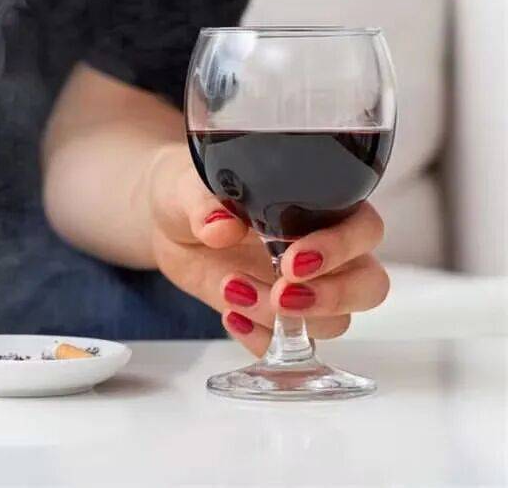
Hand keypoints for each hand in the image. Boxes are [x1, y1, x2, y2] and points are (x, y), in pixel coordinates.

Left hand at [148, 145, 389, 355]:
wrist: (170, 224)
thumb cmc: (193, 192)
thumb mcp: (188, 189)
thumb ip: (205, 205)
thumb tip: (220, 226)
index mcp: (322, 207)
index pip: (363, 230)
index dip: (339, 248)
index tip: (294, 262)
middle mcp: (325, 252)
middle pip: (368, 286)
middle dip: (331, 297)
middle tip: (280, 295)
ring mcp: (305, 290)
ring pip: (334, 322)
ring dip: (284, 319)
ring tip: (232, 291)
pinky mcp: (278, 319)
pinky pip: (291, 347)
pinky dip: (265, 342)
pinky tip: (231, 317)